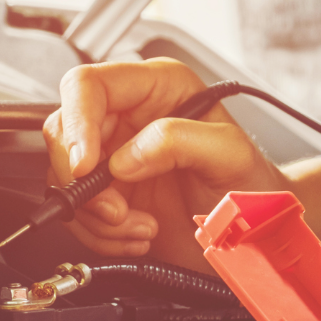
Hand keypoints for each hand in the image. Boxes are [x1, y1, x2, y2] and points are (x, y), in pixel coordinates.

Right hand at [43, 58, 291, 270]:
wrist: (256, 231)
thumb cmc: (252, 184)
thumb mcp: (229, 154)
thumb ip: (180, 140)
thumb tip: (126, 156)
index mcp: (157, 88)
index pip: (88, 85)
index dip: (77, 123)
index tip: (86, 165)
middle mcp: (129, 117)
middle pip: (64, 133)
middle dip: (85, 182)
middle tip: (118, 210)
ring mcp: (115, 157)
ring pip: (65, 178)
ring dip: (98, 216)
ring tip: (142, 226)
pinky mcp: (110, 194)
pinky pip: (78, 213)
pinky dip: (102, 234)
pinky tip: (139, 234)